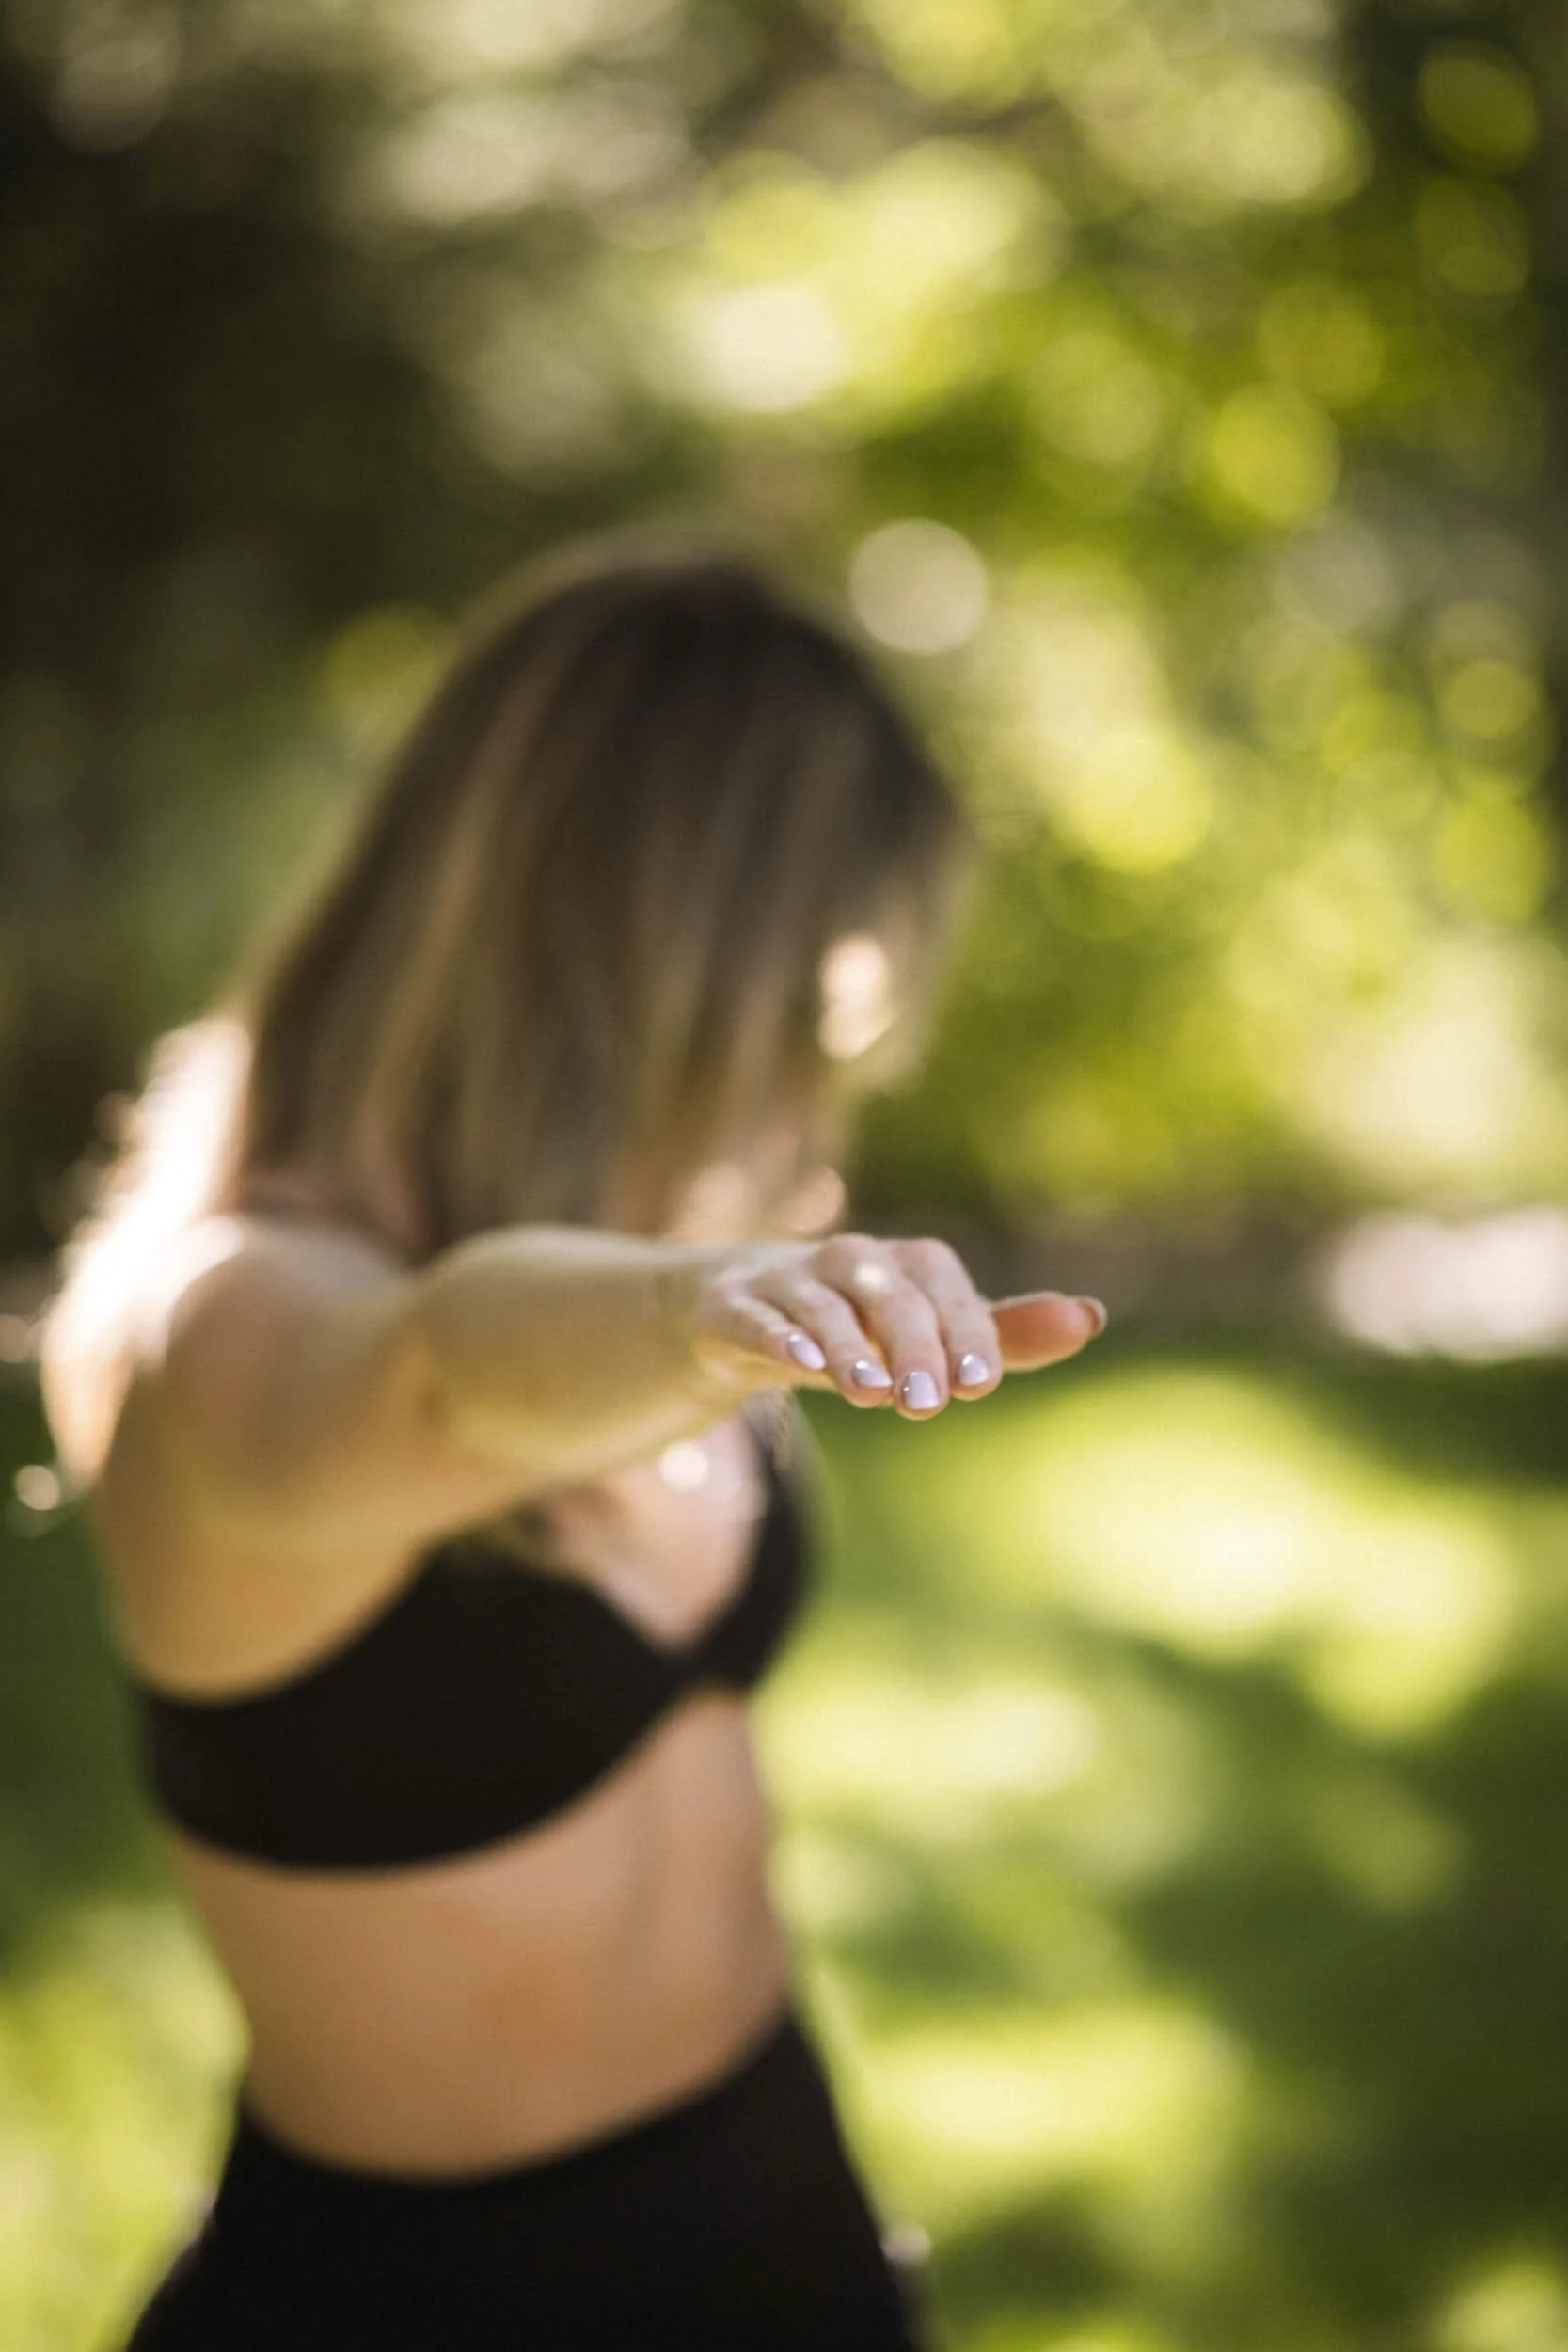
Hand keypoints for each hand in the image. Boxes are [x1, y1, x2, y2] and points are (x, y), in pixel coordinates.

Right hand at [681, 1231, 1106, 1418]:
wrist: (735, 1312)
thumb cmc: (856, 1326)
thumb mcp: (927, 1333)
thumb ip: (1002, 1334)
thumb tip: (1091, 1316)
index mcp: (903, 1265)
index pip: (941, 1283)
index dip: (964, 1327)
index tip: (982, 1382)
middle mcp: (846, 1262)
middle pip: (886, 1293)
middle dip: (911, 1344)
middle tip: (928, 1403)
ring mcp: (784, 1280)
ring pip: (820, 1305)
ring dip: (847, 1346)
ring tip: (871, 1392)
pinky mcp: (730, 1306)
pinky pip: (753, 1315)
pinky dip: (775, 1335)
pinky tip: (798, 1365)